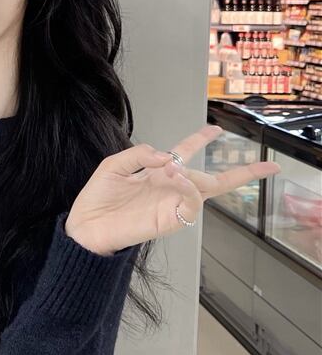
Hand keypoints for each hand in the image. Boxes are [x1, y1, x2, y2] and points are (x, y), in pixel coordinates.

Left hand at [64, 124, 281, 254]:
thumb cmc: (97, 199)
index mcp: (156, 173)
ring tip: (173, 171)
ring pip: (205, 190)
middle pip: (212, 178)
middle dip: (242, 173)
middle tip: (268, 166)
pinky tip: (177, 180)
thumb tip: (168, 155)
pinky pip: (192, 204)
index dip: (200, 139)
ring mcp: (172, 204)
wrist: (85, 226)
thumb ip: (140, 154)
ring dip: (194, 176)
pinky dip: (189, 190)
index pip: (184, 153)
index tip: (216, 129)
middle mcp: (169, 188)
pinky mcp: (170, 221)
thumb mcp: (115, 165)